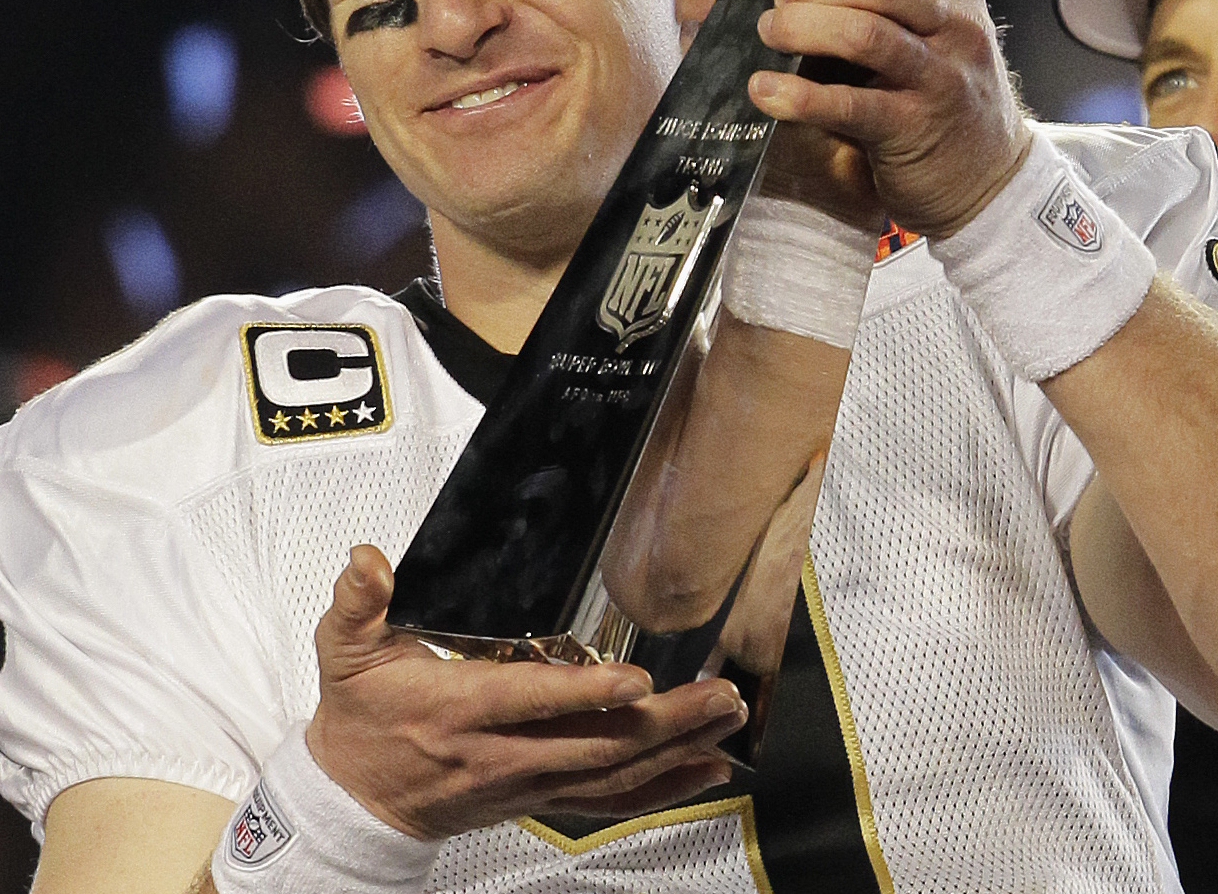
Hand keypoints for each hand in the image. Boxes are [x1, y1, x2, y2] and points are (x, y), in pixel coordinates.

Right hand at [306, 546, 747, 838]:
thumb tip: (367, 561)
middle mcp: (501, 755)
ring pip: (610, 777)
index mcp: (460, 711)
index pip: (531, 704)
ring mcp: (525, 784)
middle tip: (718, 695)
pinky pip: (608, 802)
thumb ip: (359, 603)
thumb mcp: (344, 652)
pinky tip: (703, 771)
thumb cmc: (360, 719)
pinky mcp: (539, 799)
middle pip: (593, 746)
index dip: (586, 697)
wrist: (353, 800)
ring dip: (676, 751)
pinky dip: (661, 789)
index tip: (635, 682)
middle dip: (664, 723)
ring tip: (726, 721)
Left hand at [749, 0, 1029, 239]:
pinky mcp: (914, 128)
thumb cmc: (943, 91)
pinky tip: (765, 89)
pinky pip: (850, 105)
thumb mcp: (933, 24)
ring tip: (771, 30)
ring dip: (803, 24)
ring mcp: (941, 77)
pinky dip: (799, 96)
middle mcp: (958, 24)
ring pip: (865, 33)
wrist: (987, 177)